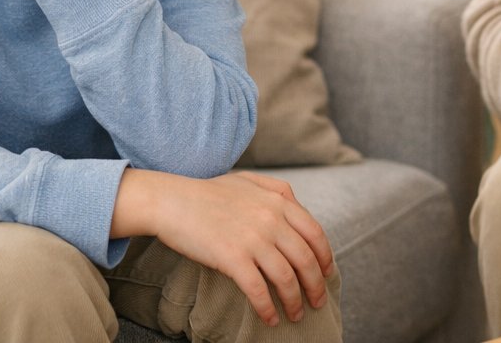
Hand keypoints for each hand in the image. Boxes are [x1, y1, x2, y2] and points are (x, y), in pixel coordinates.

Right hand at [113, 169, 334, 326]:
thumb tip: (297, 207)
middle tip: (317, 302)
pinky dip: (267, 308)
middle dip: (315, 285)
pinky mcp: (233, 258)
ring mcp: (253, 239)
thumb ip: (277, 191)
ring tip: (295, 315)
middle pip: (305, 259)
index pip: (315, 233)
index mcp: (278, 201)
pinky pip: (258, 290)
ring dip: (294, 301)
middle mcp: (271, 219)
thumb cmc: (208, 193)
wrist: (173, 201)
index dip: (325, 257)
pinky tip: (270, 318)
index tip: (327, 273)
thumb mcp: (249, 181)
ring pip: (286, 278)